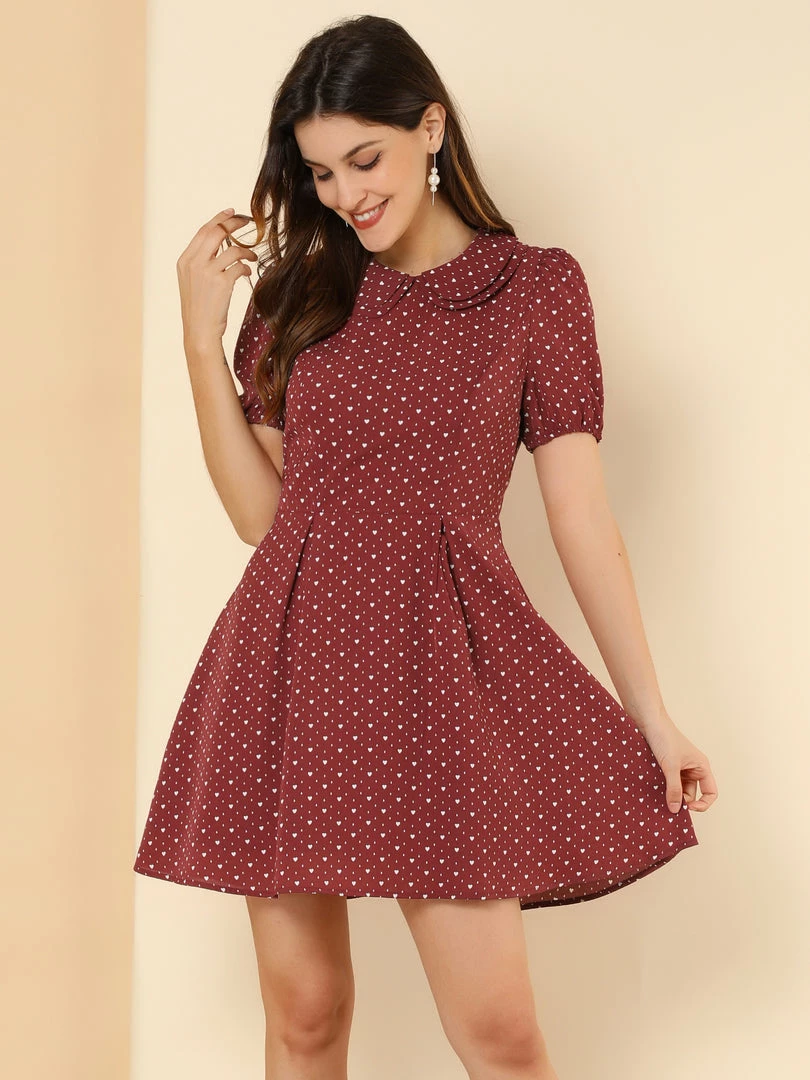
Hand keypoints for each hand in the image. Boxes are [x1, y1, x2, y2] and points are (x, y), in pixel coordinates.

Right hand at [176, 207, 257, 350]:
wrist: (199, 331)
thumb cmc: (199, 309)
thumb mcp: (192, 281)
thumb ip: (201, 262)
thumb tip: (221, 244)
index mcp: (185, 260)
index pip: (203, 230)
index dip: (219, 218)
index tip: (232, 212)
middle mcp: (194, 263)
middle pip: (217, 232)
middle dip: (234, 224)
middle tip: (247, 222)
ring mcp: (207, 272)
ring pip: (233, 249)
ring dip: (246, 250)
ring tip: (252, 256)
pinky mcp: (221, 283)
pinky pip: (239, 266)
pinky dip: (246, 266)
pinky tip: (247, 271)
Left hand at [642, 718, 717, 814]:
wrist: (649, 721)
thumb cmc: (664, 738)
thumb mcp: (670, 766)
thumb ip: (674, 788)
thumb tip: (675, 810)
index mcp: (701, 767)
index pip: (710, 792)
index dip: (703, 804)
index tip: (687, 808)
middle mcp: (693, 768)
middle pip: (692, 794)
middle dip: (682, 801)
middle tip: (668, 805)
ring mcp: (680, 768)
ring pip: (679, 789)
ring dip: (671, 794)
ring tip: (659, 797)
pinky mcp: (667, 766)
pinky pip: (669, 783)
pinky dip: (663, 788)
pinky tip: (655, 790)